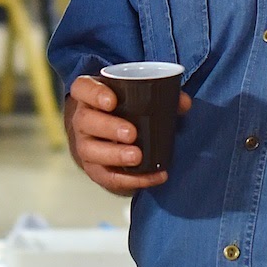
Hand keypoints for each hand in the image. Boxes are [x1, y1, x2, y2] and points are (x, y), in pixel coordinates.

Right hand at [64, 74, 190, 195]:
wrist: (108, 139)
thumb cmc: (124, 113)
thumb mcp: (138, 99)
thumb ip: (163, 96)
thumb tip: (184, 102)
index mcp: (90, 97)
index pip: (83, 88)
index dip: (94, 93)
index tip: (112, 101)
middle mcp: (82, 121)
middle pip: (86, 121)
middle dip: (108, 127)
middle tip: (132, 133)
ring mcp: (86, 146)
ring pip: (91, 151)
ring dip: (115, 155)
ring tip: (137, 157)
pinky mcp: (96, 170)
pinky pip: (109, 177)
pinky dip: (132, 178)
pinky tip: (154, 176)